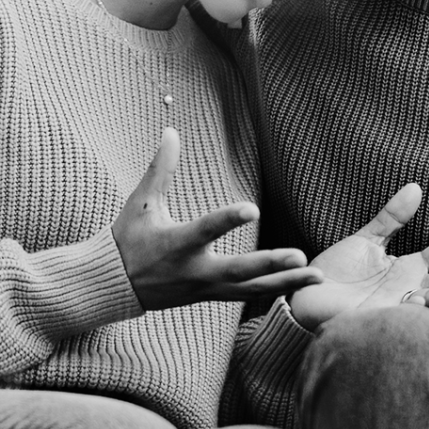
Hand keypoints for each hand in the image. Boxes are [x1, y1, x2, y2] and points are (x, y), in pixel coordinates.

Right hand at [113, 129, 323, 308]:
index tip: (253, 209)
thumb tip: (171, 131)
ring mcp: (203, 288)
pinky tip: (297, 284)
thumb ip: (160, 167)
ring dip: (284, 282)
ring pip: (249, 289)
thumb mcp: (141, 202)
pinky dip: (272, 291)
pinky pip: (246, 296)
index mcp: (176, 244)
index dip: (228, 219)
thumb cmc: (127, 238)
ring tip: (316, 276)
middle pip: (238, 271)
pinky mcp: (209, 297)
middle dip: (270, 265)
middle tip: (300, 257)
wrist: (113, 284)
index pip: (205, 230)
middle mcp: (193, 270)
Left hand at [289, 183, 428, 330]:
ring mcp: (399, 305)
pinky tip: (418, 297)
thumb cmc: (336, 271)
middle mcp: (410, 287)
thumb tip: (417, 187)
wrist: (307, 295)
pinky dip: (414, 308)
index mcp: (408, 267)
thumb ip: (391, 217)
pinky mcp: (383, 318)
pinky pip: (404, 315)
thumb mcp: (366, 240)